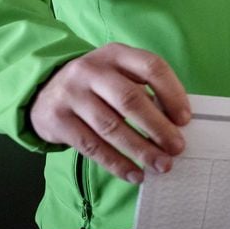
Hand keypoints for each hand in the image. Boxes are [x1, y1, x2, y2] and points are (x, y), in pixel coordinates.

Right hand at [29, 42, 190, 184]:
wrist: (44, 89)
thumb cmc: (96, 85)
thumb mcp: (118, 74)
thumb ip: (144, 91)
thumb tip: (175, 125)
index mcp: (115, 54)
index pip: (151, 67)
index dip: (172, 93)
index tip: (185, 119)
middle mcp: (91, 70)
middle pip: (131, 99)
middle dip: (158, 127)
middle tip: (177, 148)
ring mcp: (71, 94)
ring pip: (111, 126)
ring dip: (140, 150)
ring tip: (161, 165)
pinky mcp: (57, 120)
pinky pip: (92, 146)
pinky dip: (116, 163)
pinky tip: (134, 174)